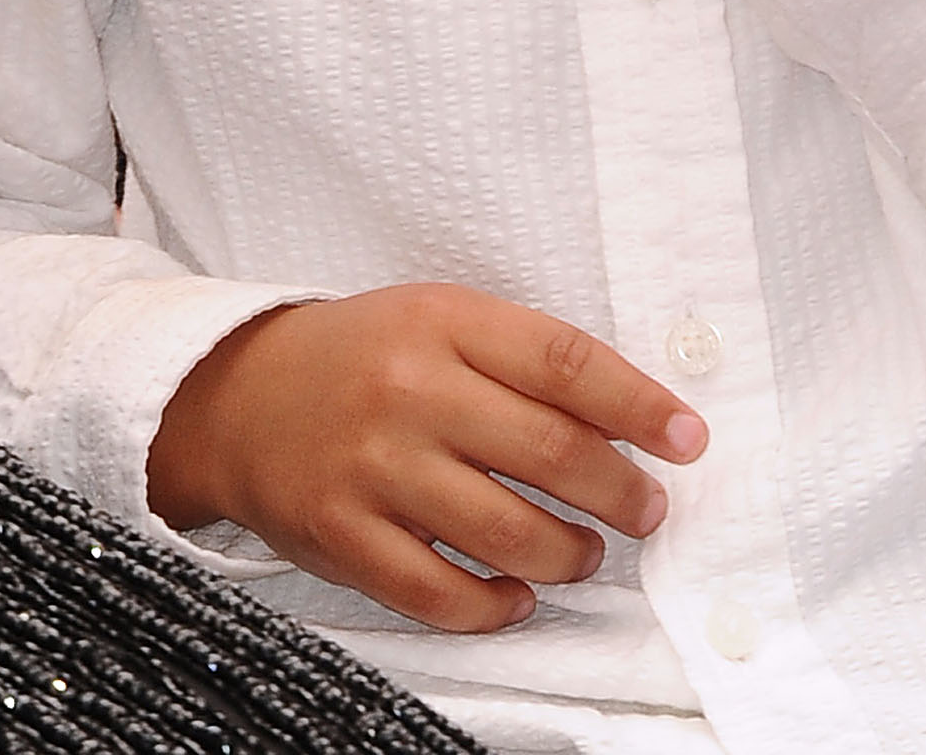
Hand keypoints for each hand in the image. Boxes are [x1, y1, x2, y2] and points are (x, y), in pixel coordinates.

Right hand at [148, 282, 707, 630]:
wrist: (238, 397)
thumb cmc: (363, 357)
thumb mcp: (437, 319)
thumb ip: (520, 358)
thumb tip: (629, 417)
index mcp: (442, 321)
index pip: (564, 361)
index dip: (638, 404)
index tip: (687, 437)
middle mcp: (410, 391)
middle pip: (547, 450)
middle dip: (620, 491)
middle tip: (649, 509)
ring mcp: (373, 468)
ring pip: (505, 532)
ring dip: (567, 554)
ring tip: (584, 552)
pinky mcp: (343, 537)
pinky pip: (441, 594)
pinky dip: (494, 606)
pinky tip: (516, 595)